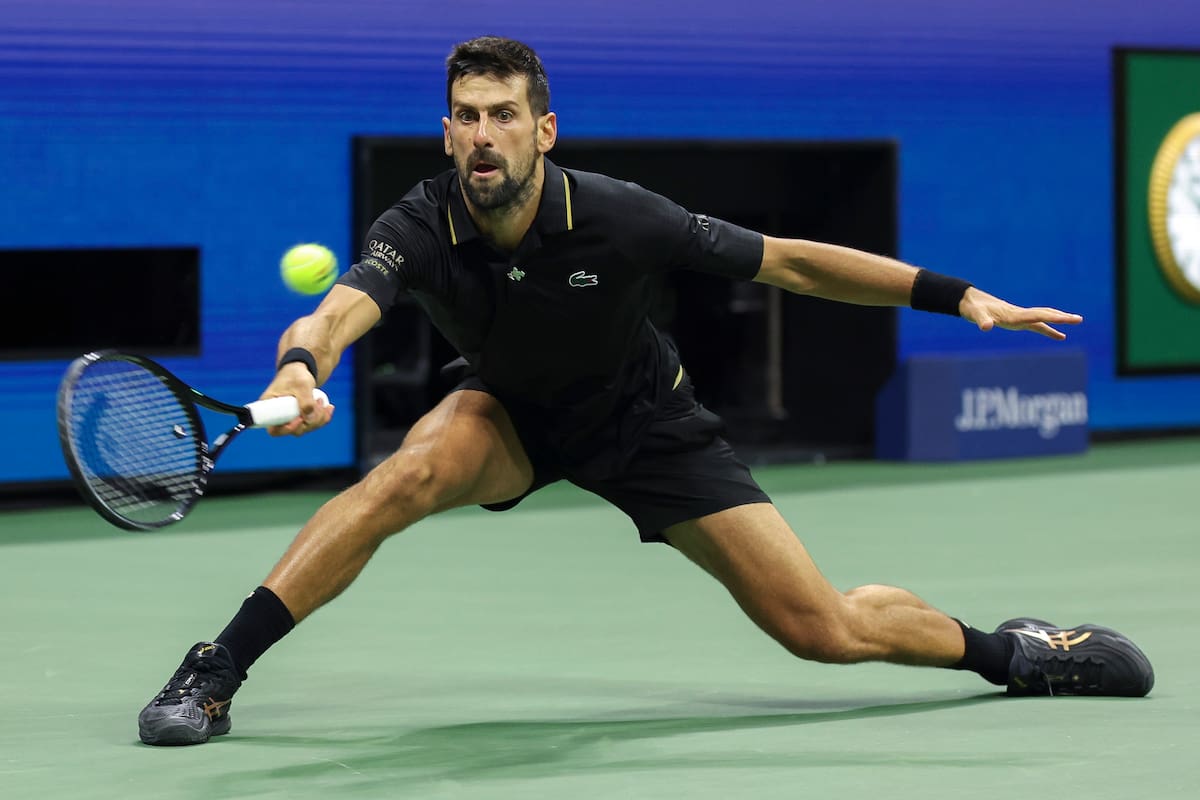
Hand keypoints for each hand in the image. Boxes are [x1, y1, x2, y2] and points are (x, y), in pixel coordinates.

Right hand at [261, 363, 335, 436]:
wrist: (299, 371)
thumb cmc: (295, 375)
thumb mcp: (302, 384)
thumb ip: (306, 400)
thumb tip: (309, 419)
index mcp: (270, 409)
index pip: (274, 430)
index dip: (288, 429)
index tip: (300, 418)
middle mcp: (278, 417)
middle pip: (294, 430)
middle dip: (311, 420)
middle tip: (317, 401)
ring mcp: (290, 419)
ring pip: (306, 428)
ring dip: (319, 418)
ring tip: (321, 400)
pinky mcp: (300, 418)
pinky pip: (313, 424)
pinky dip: (323, 417)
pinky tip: (329, 407)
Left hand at [959, 287, 1082, 340]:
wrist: (969, 301)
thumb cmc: (973, 308)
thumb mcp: (975, 315)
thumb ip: (981, 320)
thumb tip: (986, 327)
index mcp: (1014, 314)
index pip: (1038, 316)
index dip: (1054, 319)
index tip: (1069, 319)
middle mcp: (1020, 314)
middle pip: (1045, 314)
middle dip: (1062, 317)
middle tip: (1079, 319)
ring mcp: (1019, 317)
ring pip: (1044, 317)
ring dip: (1059, 320)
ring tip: (1076, 321)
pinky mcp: (1016, 320)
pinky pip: (1037, 325)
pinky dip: (1049, 329)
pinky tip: (1060, 336)